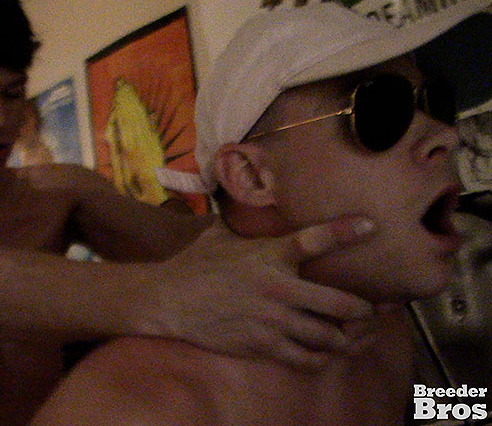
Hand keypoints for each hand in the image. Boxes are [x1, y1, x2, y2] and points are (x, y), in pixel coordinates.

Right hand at [137, 216, 376, 369]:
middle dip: (365, 310)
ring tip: (359, 334)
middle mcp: (278, 289)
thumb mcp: (220, 233)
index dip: (347, 231)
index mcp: (270, 256)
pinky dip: (324, 357)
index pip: (316, 240)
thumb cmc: (196, 263)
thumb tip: (243, 187)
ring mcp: (272, 322)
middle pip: (339, 303)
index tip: (371, 226)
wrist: (169, 300)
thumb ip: (242, 218)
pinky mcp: (263, 346)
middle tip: (376, 309)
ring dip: (349, 337)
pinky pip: (306, 359)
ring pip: (328, 336)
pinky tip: (328, 352)